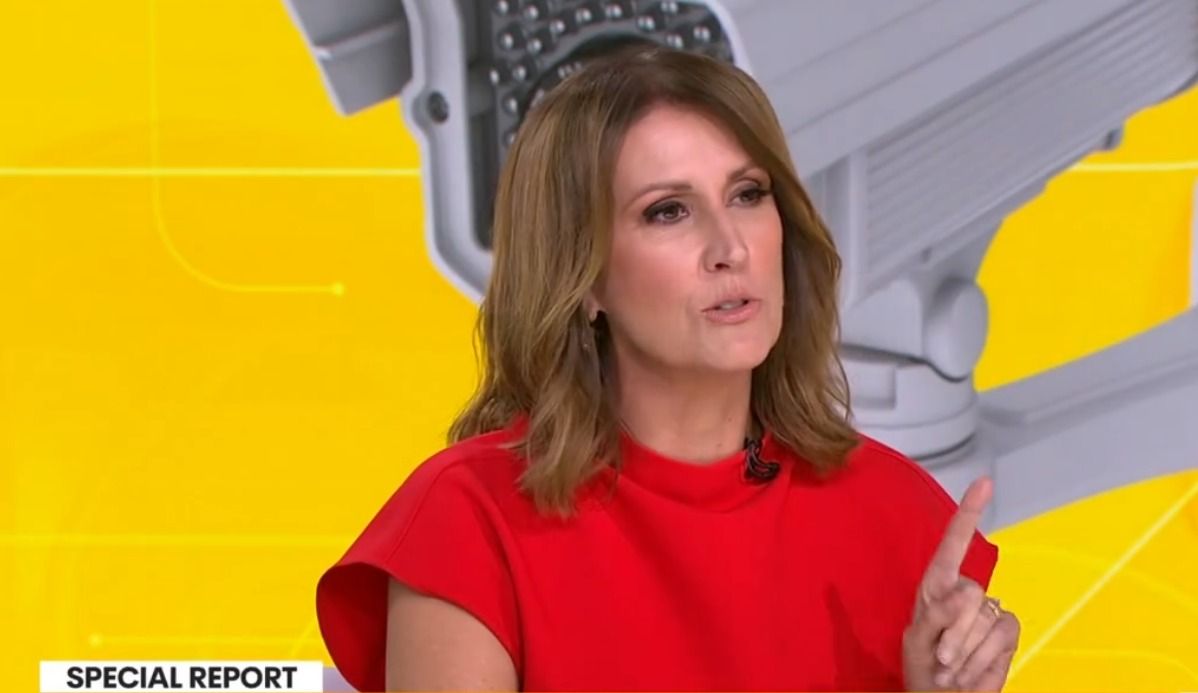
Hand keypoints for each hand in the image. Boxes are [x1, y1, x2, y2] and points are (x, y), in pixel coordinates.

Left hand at [902, 477, 1019, 690]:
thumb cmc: (923, 668)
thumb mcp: (918, 641)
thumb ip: (938, 615)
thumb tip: (968, 595)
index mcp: (936, 585)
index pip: (954, 541)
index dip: (971, 511)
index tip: (986, 482)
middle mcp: (964, 593)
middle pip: (968, 594)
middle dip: (954, 632)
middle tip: (941, 660)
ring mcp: (989, 611)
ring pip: (985, 619)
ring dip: (966, 652)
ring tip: (952, 669)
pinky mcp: (1007, 630)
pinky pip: (1002, 636)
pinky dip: (983, 659)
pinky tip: (970, 672)